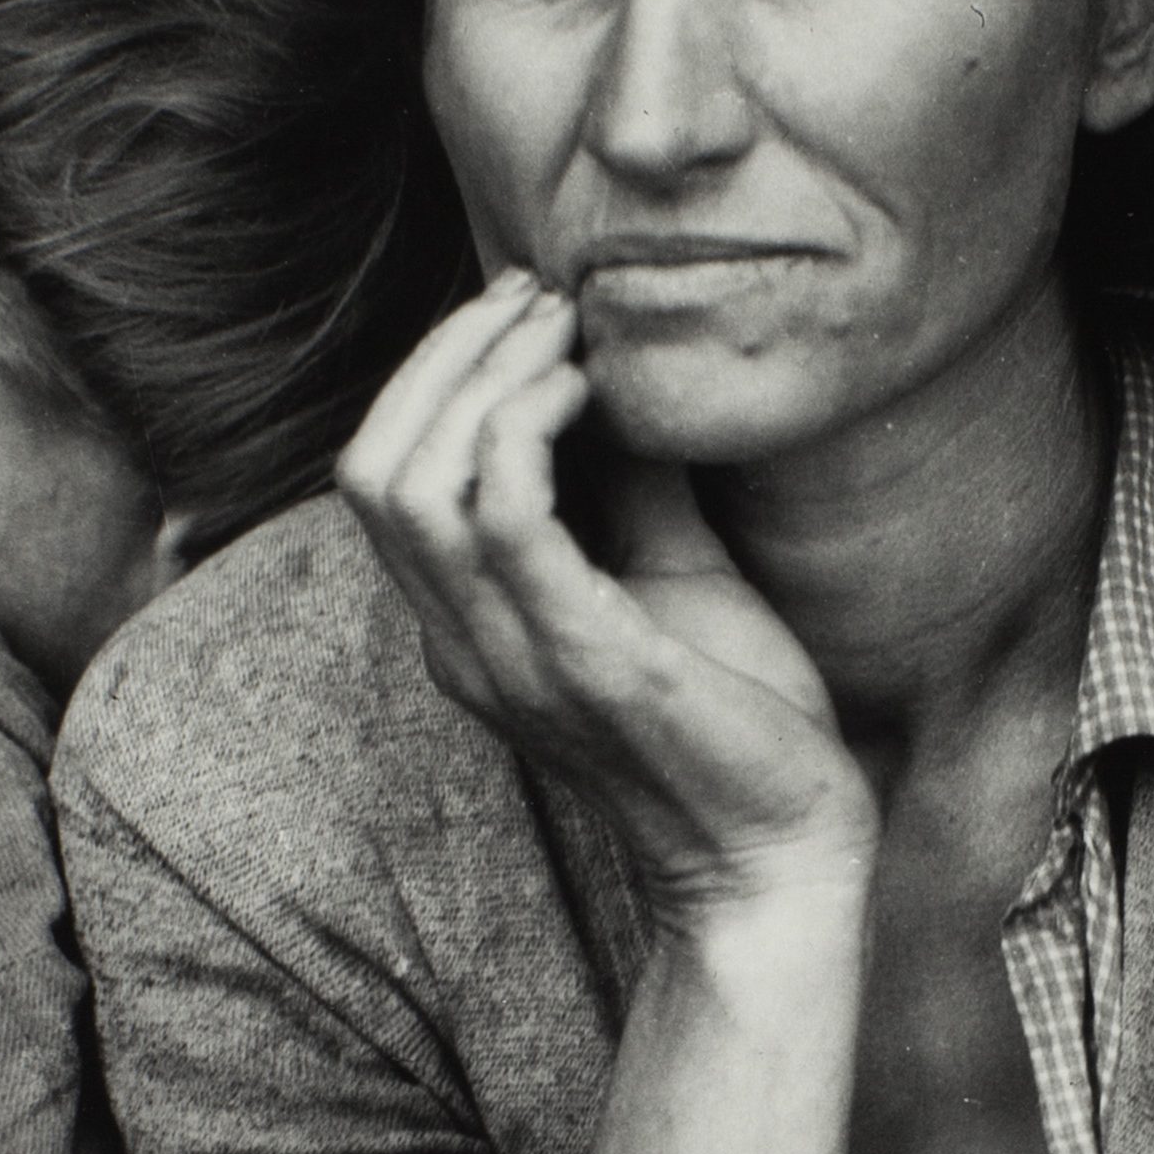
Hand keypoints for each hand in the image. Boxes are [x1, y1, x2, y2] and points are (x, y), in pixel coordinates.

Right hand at [339, 270, 876, 920]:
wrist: (782, 855)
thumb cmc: (734, 723)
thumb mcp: (671, 576)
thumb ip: (631, 487)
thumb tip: (628, 376)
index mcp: (468, 628)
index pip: (380, 480)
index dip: (431, 377)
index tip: (523, 310)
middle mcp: (463, 645)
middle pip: (371, 468)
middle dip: (443, 356)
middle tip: (537, 298)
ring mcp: (509, 656)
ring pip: (412, 482)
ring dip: (482, 376)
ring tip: (564, 330)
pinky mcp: (579, 659)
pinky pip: (503, 519)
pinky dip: (528, 428)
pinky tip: (590, 391)